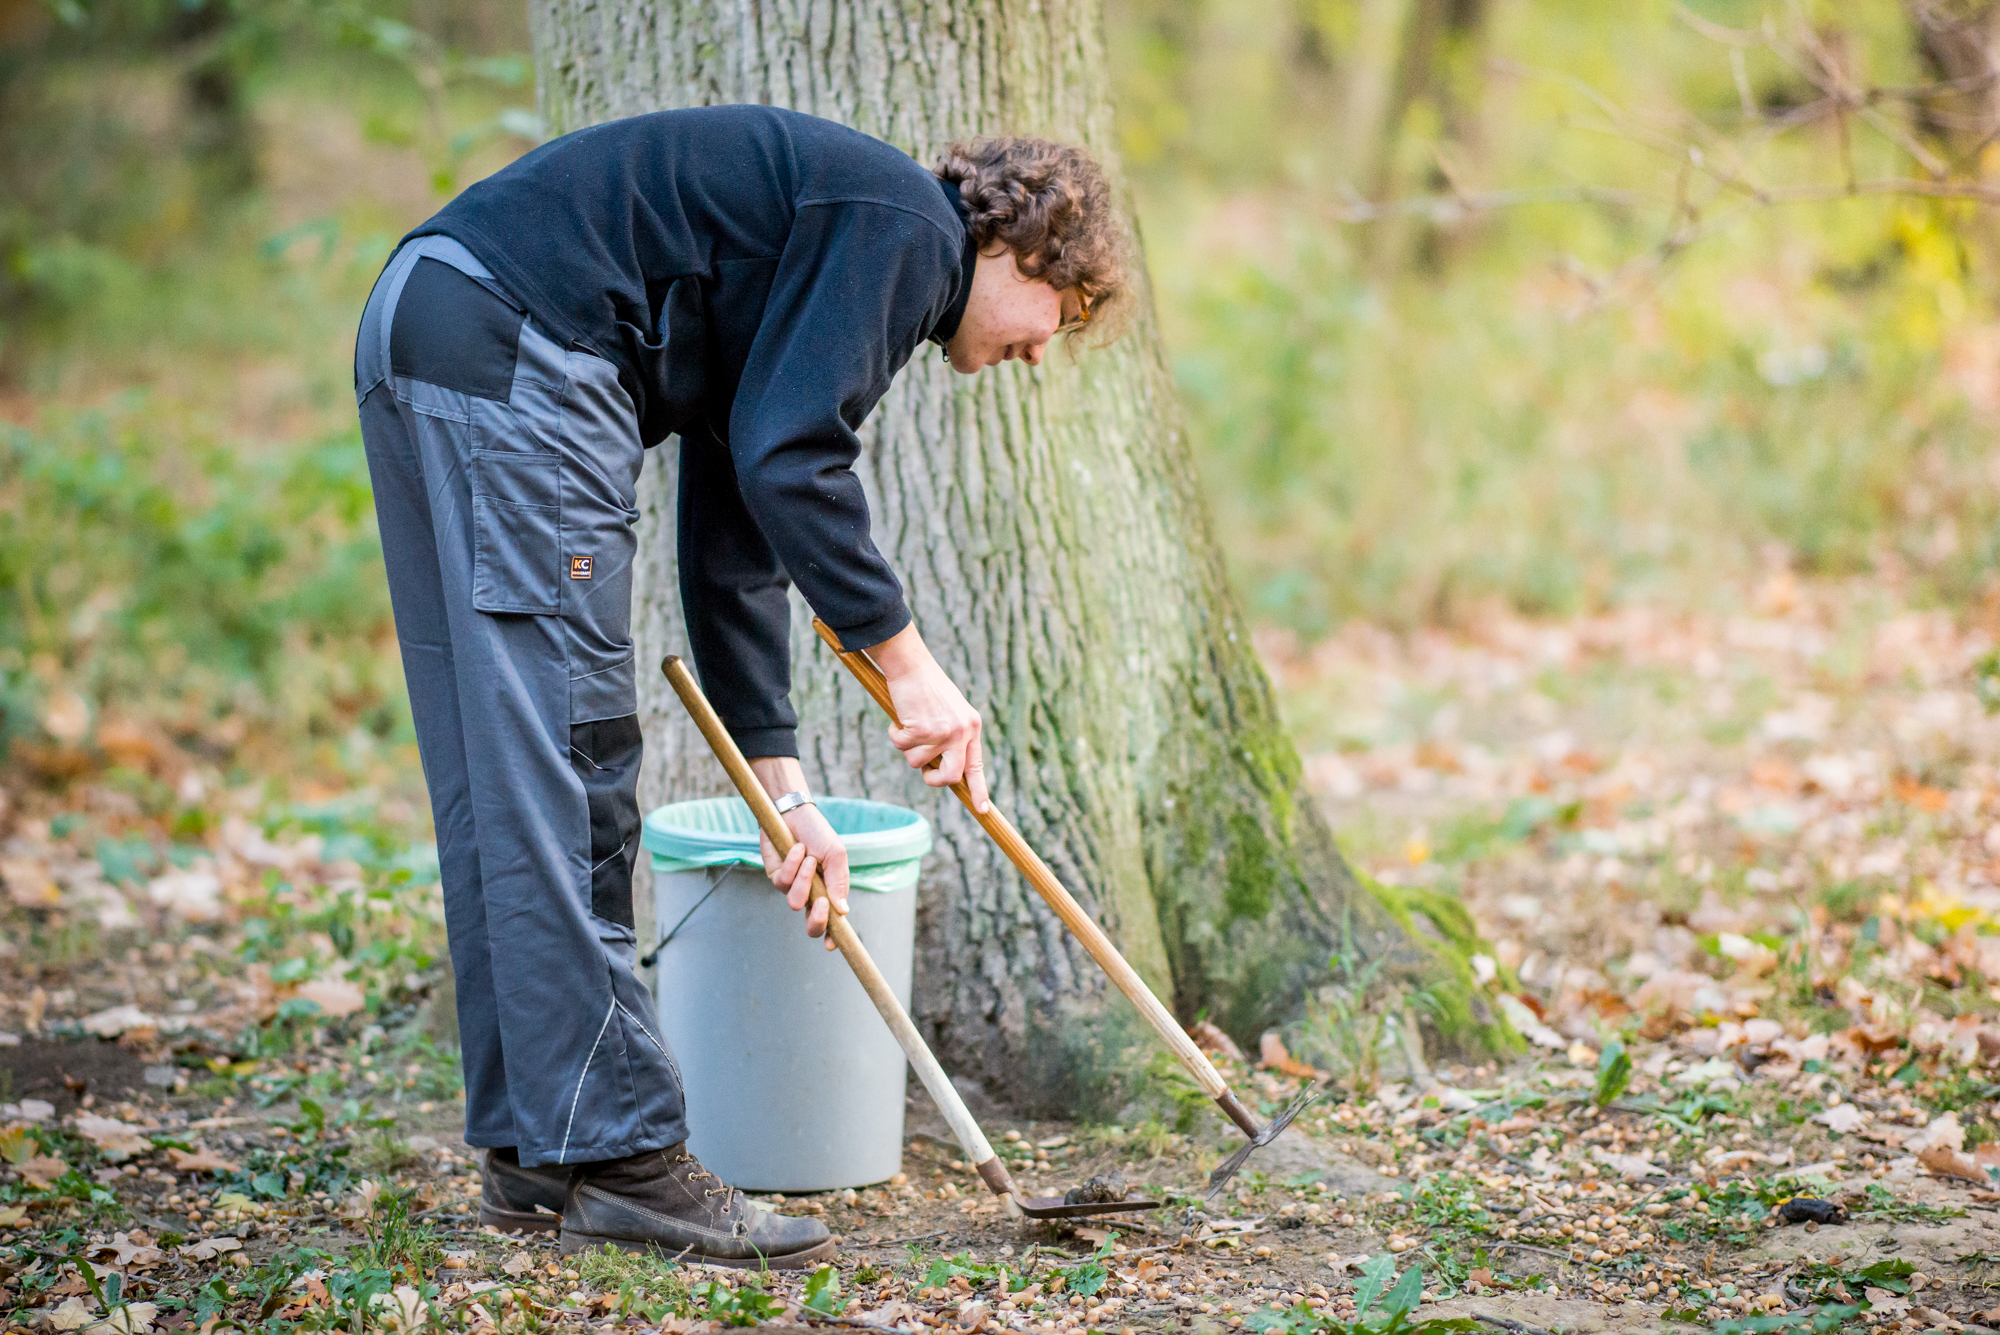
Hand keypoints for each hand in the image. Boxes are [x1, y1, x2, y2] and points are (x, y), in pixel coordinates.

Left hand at [750, 757, 848, 949]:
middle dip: (816, 920)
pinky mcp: (775, 877)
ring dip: (804, 880)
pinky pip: (782, 882)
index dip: (832, 937)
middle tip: (821, 904)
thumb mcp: (836, 855)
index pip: (832, 922)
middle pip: (811, 926)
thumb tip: (843, 911)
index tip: (831, 944)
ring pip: (795, 902)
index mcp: (830, 893)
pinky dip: (792, 864)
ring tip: (810, 858)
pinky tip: (797, 849)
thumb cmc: (818, 834)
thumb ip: (839, 882)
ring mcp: (792, 888)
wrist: (794, 813)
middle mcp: (810, 895)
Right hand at [865, 622, 989, 811]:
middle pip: (950, 777)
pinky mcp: (921, 729)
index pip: (977, 766)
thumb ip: (952, 739)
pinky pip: (901, 746)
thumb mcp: (949, 712)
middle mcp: (962, 731)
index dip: (979, 790)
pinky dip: (895, 733)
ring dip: (908, 748)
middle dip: (934, 780)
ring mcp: (943, 732)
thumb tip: (941, 771)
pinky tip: (900, 716)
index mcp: (972, 727)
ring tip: (909, 724)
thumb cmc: (926, 687)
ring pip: (918, 762)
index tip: (982, 810)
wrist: (911, 664)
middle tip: (925, 771)